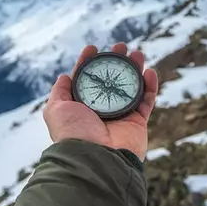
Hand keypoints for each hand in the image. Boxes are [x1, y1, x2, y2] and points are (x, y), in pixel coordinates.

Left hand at [43, 43, 157, 159]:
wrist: (96, 159)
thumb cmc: (73, 134)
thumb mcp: (56, 110)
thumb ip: (59, 92)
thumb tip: (63, 77)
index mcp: (82, 106)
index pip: (87, 80)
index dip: (89, 62)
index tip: (93, 48)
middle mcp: (102, 110)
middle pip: (112, 80)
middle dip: (116, 62)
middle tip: (121, 47)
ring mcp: (121, 116)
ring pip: (131, 87)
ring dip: (135, 69)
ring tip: (137, 54)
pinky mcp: (137, 123)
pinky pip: (147, 101)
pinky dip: (150, 86)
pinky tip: (150, 72)